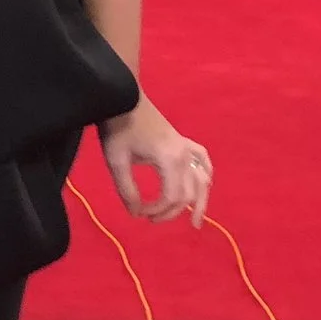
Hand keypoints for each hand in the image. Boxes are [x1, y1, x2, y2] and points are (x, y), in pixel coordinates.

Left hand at [97, 101, 210, 227]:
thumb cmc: (118, 129)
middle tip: (153, 221)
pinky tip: (202, 184)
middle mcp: (184, 155)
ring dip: (199, 201)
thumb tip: (136, 214)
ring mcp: (186, 147)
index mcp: (169, 160)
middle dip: (171, 211)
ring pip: (202, 179)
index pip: (172, 197)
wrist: (123, 98)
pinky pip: (202, 160)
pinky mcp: (183, 141)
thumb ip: (127, 190)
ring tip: (195, 220)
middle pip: (187, 193)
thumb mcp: (116, 162)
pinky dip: (204, 174)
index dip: (157, 211)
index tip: (138, 213)